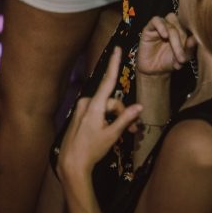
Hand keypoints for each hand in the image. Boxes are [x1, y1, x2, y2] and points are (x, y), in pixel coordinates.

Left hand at [57, 48, 143, 180]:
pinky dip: (108, 120)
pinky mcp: (80, 115)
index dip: (114, 64)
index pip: (108, 81)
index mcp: (93, 106)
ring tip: (127, 135)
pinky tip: (111, 133)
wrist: (72, 162)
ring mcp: (81, 109)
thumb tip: (139, 106)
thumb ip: (125, 119)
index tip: (117, 49)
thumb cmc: (91, 149)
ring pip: (106, 108)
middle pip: (111, 102)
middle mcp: (86, 103)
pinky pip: (98, 112)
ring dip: (117, 118)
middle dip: (123, 114)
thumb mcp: (112, 135)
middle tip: (134, 132)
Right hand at [136, 14, 195, 75]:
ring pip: (170, 19)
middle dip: (183, 38)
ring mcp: (161, 25)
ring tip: (175, 50)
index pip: (191, 24)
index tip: (195, 46)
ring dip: (174, 34)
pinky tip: (165, 36)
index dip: (194, 32)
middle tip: (183, 57)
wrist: (153, 71)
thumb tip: (196, 39)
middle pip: (181, 21)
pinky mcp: (149, 28)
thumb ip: (190, 49)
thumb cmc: (169, 63)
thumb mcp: (183, 59)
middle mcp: (173, 25)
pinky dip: (161, 26)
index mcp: (184, 30)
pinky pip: (156, 20)